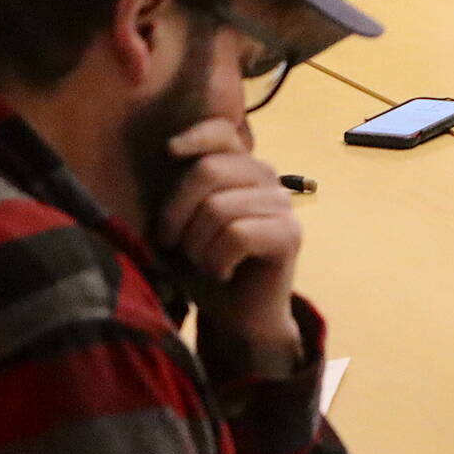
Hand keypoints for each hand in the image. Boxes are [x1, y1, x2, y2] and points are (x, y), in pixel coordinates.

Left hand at [159, 118, 304, 378]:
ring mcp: (282, 205)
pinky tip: (224, 273)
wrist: (239, 320)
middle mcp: (266, 178)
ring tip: (207, 263)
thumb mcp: (182, 229)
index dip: (197, 135)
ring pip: (217, 208)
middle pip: (207, 171)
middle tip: (178, 246)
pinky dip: (217, 261)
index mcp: (240, 170)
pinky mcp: (289, 234)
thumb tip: (164, 157)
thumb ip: (178, 196)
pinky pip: (236, 234)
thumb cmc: (205, 270)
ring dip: (198, 246)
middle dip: (177, 215)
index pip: (222, 133)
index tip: (170, 151)